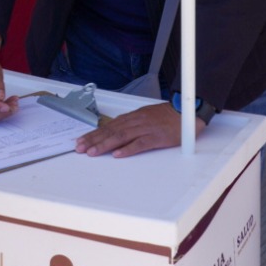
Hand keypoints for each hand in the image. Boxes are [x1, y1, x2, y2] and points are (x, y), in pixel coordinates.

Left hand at [75, 103, 203, 158]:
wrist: (186, 111)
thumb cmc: (166, 116)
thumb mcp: (145, 116)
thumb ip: (130, 124)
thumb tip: (115, 131)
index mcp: (132, 118)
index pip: (108, 126)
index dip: (93, 134)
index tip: (81, 141)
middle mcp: (135, 122)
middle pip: (110, 131)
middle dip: (93, 140)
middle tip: (79, 148)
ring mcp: (145, 129)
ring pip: (121, 137)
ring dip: (105, 145)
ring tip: (92, 152)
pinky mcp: (156, 137)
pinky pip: (140, 143)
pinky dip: (128, 149)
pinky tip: (118, 155)